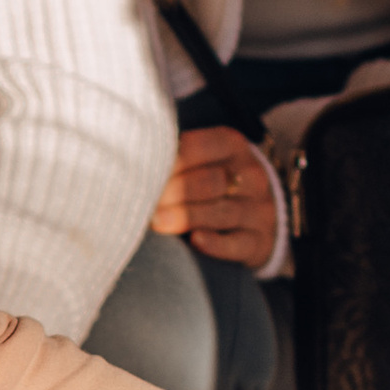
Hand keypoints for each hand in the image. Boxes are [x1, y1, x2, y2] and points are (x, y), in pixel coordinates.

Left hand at [150, 126, 280, 268]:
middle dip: (172, 193)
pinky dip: (216, 244)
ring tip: (155, 223)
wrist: (256, 215)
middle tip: (143, 204)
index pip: (196, 147)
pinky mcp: (261, 241)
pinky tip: (195, 240)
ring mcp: (259, 209)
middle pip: (209, 182)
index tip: (137, 175)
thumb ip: (172, 159)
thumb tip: (128, 164)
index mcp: (231, 145)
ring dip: (185, 217)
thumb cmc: (211, 182)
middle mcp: (250, 174)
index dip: (166, 162)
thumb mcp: (200, 160)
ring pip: (221, 213)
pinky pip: (239, 243)